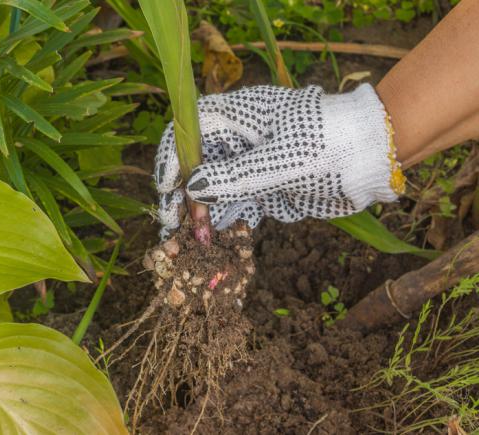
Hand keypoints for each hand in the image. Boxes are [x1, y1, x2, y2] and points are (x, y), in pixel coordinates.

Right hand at [155, 84, 404, 238]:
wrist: (376, 159)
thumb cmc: (331, 147)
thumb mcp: (282, 162)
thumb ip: (235, 177)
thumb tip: (191, 187)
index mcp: (239, 118)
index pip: (189, 131)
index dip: (171, 157)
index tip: (165, 189)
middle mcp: (239, 140)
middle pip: (195, 165)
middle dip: (182, 196)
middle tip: (174, 227)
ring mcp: (251, 164)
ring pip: (213, 190)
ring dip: (201, 215)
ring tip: (193, 242)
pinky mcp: (265, 186)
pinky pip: (236, 205)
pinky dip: (225, 222)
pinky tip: (214, 240)